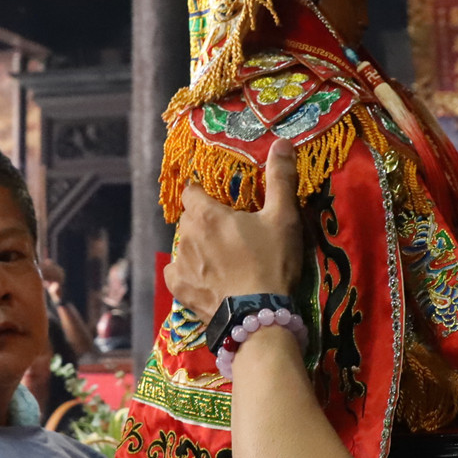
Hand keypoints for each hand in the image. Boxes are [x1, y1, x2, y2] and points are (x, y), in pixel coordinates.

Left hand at [167, 140, 302, 317]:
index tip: (220, 202)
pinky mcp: (179, 290)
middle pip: (188, 219)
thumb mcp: (283, 218)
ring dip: (196, 246)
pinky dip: (185, 271)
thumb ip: (280, 178)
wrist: (258, 316)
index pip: (192, 191)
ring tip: (220, 258)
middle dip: (203, 221)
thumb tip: (281, 141)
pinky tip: (202, 276)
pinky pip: (175, 272)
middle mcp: (186, 235)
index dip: (203, 193)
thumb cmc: (271, 262)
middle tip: (229, 232)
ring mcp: (179, 264)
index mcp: (207, 214)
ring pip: (182, 244)